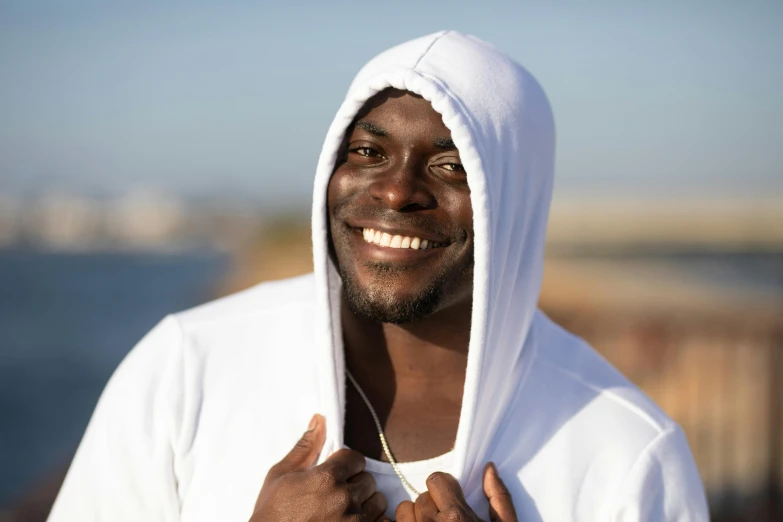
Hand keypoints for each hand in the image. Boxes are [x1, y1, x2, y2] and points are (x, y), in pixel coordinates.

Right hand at [249, 414, 389, 521]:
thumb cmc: (272, 512)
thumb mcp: (281, 475)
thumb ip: (306, 447)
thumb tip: (320, 419)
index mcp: (327, 478)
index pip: (356, 458)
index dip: (346, 464)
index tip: (337, 473)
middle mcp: (345, 499)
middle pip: (368, 479)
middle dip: (355, 483)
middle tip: (337, 494)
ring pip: (378, 501)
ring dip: (365, 503)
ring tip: (345, 510)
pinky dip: (372, 521)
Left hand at [395, 463, 515, 521]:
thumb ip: (499, 498)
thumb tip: (489, 468)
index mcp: (455, 516)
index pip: (435, 480)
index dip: (445, 489)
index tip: (453, 501)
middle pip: (422, 497)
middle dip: (434, 506)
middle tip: (447, 521)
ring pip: (405, 511)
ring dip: (416, 518)